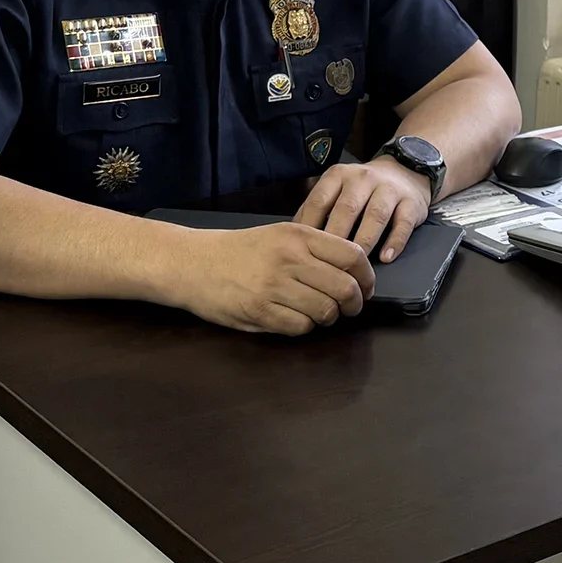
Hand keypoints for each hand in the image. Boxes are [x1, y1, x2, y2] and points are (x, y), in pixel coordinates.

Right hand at [173, 222, 376, 334]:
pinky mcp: (260, 312)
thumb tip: (354, 271)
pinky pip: (300, 327)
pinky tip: (295, 318)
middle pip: (344, 288)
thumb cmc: (241, 250)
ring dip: (329, 318)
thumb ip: (316, 248)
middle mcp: (289, 259)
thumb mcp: (281, 235)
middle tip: (351, 308)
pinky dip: (305, 327)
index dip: (367, 276)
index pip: (352, 256)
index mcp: (298, 236)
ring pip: (325, 311)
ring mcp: (274, 286)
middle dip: (355, 304)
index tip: (366, 287)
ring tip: (320, 314)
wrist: (194, 263)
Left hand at [297, 156, 431, 261]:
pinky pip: (403, 223)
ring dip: (364, 242)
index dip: (310, 226)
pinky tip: (386, 258)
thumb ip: (319, 208)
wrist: (405, 170)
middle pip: (347, 209)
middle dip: (336, 238)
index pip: (320, 200)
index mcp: (339, 176)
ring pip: (375, 216)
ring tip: (355, 267)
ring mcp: (389, 189)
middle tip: (326, 265)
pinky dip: (395, 242)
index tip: (302, 251)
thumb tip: (294, 238)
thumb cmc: (363, 188)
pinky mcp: (411, 203)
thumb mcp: (338, 188)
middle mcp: (363, 179)